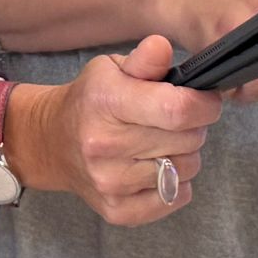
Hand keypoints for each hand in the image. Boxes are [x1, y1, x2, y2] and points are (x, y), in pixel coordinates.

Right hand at [3, 36, 220, 225]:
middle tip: (175, 119)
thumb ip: (144, 60)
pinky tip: (154, 166)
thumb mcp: (111, 68)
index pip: (177, 109)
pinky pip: (175, 198)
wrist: (52, 141)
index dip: (204, 104)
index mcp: (107, 102)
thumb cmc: (91, 100)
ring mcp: (111, 182)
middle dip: (194, 126)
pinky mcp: (117, 211)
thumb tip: (162, 46)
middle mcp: (106, 145)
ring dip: (184, 154)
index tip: (205, 99)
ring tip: (162, 142)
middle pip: (188, 140)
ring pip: (186, 170)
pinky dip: (175, 183)